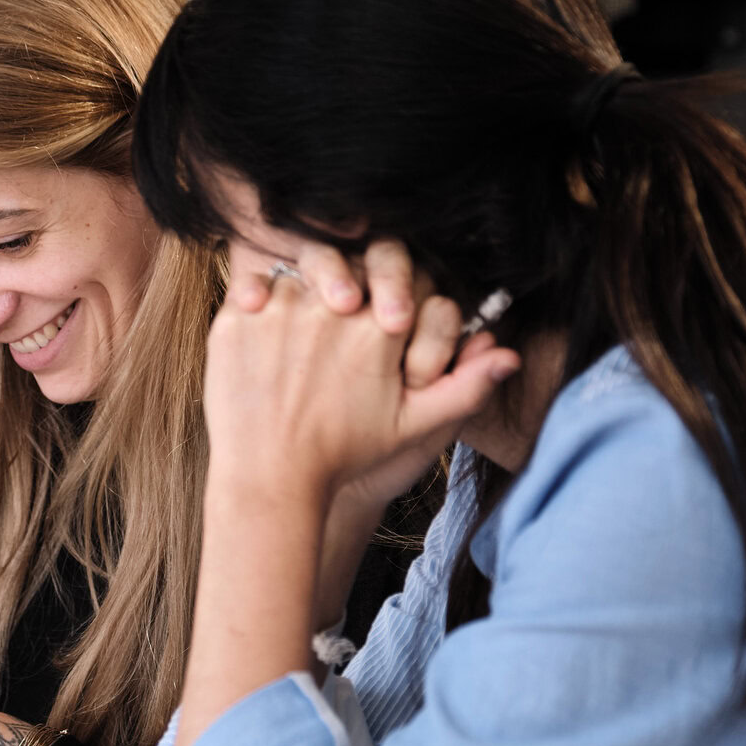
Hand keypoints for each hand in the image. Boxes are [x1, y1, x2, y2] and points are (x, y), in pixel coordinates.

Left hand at [205, 241, 519, 512]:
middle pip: (347, 265)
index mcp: (378, 328)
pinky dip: (257, 304)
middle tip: (340, 318)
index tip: (381, 323)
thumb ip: (465, 386)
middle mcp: (330, 308)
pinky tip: (266, 341)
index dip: (391, 294)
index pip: (397, 275)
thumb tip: (510, 356)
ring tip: (300, 342)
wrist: (270, 480)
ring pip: (298, 274)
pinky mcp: (235, 318)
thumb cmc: (345, 455)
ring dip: (302, 296)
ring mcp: (277, 310)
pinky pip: (251, 288)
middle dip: (346, 285)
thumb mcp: (413, 425)